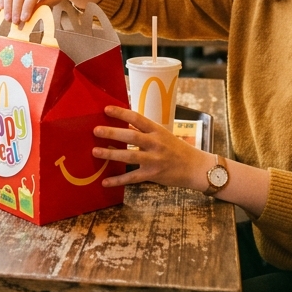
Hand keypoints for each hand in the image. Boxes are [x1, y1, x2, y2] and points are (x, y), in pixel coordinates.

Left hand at [93, 105, 213, 189]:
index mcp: (157, 130)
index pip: (137, 118)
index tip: (106, 109)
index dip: (121, 113)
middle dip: (112, 133)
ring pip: (130, 156)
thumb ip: (145, 131)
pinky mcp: (153, 174)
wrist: (195, 168)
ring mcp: (154, 160)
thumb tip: (124, 123)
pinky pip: (132, 178)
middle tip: (96, 130)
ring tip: (95, 152)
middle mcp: (156, 143)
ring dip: (111, 154)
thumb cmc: (177, 149)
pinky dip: (118, 180)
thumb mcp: (163, 135)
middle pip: (131, 136)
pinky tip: (105, 182)